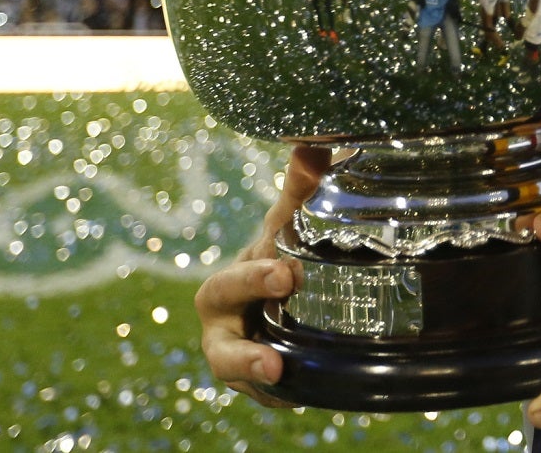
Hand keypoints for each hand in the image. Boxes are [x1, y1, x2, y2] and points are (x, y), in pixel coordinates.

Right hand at [195, 143, 330, 407]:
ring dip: (249, 368)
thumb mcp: (288, 230)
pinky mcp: (253, 384)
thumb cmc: (276, 260)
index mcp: (233, 279)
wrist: (271, 311)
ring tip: (275, 373)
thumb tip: (318, 144)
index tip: (287, 272)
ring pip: (229, 364)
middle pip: (223, 324)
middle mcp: (225, 318)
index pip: (238, 277)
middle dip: (249, 312)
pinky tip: (296, 397)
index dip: (257, 275)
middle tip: (284, 302)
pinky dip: (274, 395)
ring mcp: (236, 353)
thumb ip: (301, 192)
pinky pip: (260, 395)